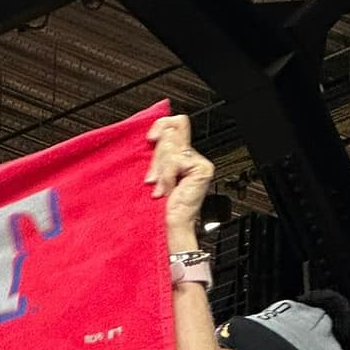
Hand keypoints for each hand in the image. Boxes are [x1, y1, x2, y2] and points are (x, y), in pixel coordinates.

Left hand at [146, 114, 213, 251]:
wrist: (173, 226)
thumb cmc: (162, 206)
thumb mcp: (157, 172)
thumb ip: (159, 152)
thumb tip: (154, 134)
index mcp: (184, 154)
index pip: (176, 124)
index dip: (161, 126)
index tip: (149, 139)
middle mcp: (193, 156)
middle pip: (173, 131)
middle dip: (157, 156)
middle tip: (153, 177)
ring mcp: (199, 162)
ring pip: (172, 146)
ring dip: (160, 169)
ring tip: (160, 187)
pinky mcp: (201, 168)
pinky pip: (175, 161)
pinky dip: (167, 176)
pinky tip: (168, 190)